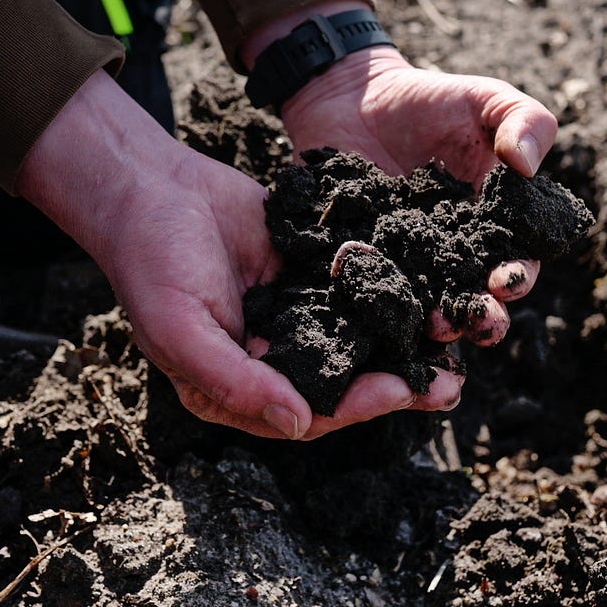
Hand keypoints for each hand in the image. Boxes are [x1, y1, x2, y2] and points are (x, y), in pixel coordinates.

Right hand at [19, 71, 424, 439]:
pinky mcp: (312, 273)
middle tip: (451, 384)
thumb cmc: (152, 263)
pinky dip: (394, 291)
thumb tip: (299, 422)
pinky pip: (359, 289)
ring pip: (361, 339)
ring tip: (454, 339)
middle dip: (399, 384)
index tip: (400, 391)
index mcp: (238, 389)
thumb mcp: (181, 331)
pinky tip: (431, 288)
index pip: (309, 414)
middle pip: (347, 384)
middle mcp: (273, 359)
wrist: (151, 185)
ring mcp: (296, 315)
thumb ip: (235, 381)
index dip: (356, 407)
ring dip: (405, 343)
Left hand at [242, 3, 557, 418]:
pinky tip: (378, 315)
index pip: (516, 262)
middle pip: (476, 299)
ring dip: (438, 326)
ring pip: (427, 309)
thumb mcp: (485, 97)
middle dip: (484, 318)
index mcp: (492, 225)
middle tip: (478, 323)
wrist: (352, 97)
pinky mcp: (363, 266)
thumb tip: (528, 165)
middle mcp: (453, 256)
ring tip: (436, 327)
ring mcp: (406, 266)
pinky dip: (376, 311)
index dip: (518, 277)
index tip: (508, 279)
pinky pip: (371, 296)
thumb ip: (524, 119)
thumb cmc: (429, 99)